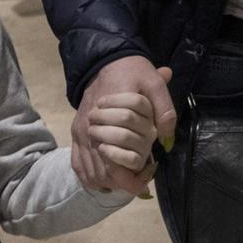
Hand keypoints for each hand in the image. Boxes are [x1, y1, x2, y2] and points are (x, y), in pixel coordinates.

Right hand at [74, 58, 177, 194]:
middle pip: (103, 168)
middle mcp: (90, 127)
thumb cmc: (132, 71)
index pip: (119, 155)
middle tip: (140, 181)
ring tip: (127, 180)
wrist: (105, 60)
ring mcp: (80, 133)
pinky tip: (107, 180)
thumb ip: (163, 109)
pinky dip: (92, 177)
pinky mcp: (75, 134)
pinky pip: (79, 165)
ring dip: (108, 182)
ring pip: (91, 171)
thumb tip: (166, 139)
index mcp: (111, 114)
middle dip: (122, 181)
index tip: (148, 177)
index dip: (133, 172)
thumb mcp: (153, 82)